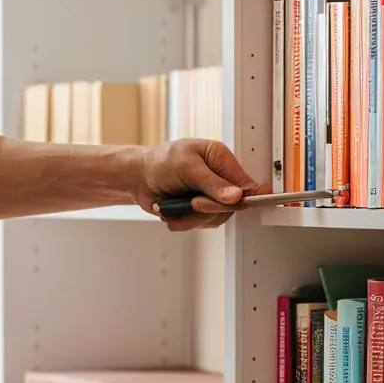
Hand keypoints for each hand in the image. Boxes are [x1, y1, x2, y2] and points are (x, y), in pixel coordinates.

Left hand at [136, 138, 268, 230]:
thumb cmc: (160, 163)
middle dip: (208, 208)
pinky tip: (174, 213)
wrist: (138, 179)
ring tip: (176, 207)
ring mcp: (211, 195)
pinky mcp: (201, 209)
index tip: (241, 205)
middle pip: (232, 204)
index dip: (245, 196)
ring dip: (194, 217)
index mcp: (220, 158)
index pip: (244, 182)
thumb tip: (236, 195)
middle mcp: (220, 177)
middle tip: (193, 203)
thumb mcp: (187, 167)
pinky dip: (186, 222)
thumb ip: (212, 183)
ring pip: (217, 217)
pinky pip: (203, 224)